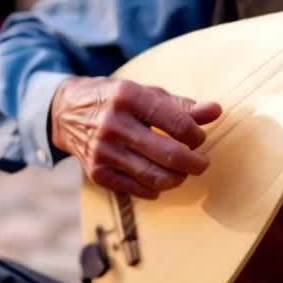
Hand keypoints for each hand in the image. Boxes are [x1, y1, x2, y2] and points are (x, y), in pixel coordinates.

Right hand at [51, 77, 221, 198]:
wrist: (66, 112)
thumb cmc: (116, 100)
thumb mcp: (146, 93)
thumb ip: (182, 105)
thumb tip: (215, 111)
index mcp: (128, 97)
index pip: (177, 124)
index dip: (196, 135)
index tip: (198, 138)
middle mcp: (113, 124)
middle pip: (169, 154)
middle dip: (195, 163)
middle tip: (201, 163)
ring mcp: (103, 151)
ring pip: (155, 176)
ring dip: (178, 178)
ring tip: (183, 172)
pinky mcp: (96, 172)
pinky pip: (136, 189)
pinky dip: (155, 189)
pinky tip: (160, 180)